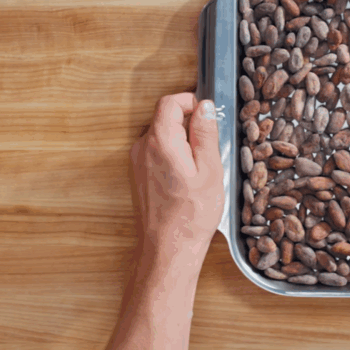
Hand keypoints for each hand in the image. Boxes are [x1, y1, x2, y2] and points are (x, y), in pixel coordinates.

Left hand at [129, 93, 224, 272]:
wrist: (168, 248)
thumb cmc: (191, 214)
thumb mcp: (210, 169)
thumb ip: (205, 133)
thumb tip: (206, 107)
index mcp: (160, 141)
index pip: (170, 102)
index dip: (191, 101)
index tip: (209, 114)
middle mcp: (143, 148)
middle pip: (165, 118)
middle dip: (189, 123)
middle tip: (211, 145)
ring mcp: (138, 162)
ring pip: (162, 136)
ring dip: (182, 141)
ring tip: (202, 166)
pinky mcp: (139, 176)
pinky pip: (157, 153)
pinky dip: (174, 156)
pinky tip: (189, 178)